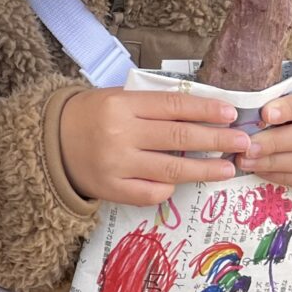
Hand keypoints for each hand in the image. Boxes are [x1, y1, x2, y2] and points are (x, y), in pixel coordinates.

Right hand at [58, 90, 250, 204]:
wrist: (49, 142)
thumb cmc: (90, 116)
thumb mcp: (116, 99)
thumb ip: (152, 106)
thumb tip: (202, 115)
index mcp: (121, 105)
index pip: (173, 106)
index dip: (205, 110)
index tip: (230, 113)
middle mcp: (119, 134)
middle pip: (178, 138)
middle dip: (216, 140)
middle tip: (243, 142)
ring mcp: (116, 164)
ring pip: (171, 170)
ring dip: (204, 170)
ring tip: (228, 168)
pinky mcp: (111, 189)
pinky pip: (151, 193)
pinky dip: (168, 188)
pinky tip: (179, 183)